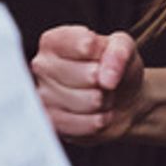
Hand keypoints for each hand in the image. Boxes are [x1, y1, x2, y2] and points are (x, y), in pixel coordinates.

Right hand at [31, 24, 144, 142]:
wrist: (121, 101)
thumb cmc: (115, 67)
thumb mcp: (123, 47)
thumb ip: (118, 52)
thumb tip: (107, 78)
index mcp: (54, 41)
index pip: (86, 45)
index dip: (106, 55)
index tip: (104, 57)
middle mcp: (42, 66)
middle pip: (89, 75)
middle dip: (106, 81)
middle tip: (103, 80)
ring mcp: (42, 96)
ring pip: (88, 102)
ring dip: (104, 102)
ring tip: (100, 96)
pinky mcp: (50, 123)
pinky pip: (83, 124)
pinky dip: (98, 121)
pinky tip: (97, 113)